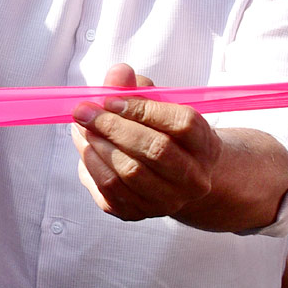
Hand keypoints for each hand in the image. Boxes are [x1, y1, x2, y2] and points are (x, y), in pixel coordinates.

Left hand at [71, 64, 221, 221]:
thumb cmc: (162, 133)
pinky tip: (85, 146)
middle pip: (155, 150)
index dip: (143, 108)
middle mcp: (193, 178)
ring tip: (82, 126)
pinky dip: (91, 165)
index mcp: (205, 144)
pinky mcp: (139, 214)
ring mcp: (168, 201)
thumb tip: (118, 73)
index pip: (181, 123)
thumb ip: (136, 87)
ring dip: (98, 145)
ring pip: (130, 172)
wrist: (172, 177)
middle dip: (113, 126)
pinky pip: (110, 191)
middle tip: (85, 111)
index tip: (110, 99)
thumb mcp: (156, 105)